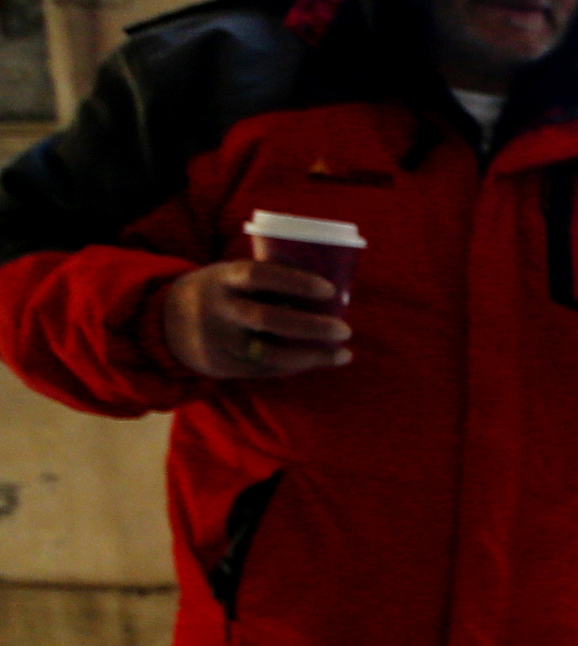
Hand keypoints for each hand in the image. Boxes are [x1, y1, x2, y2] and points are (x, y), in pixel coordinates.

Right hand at [159, 262, 352, 379]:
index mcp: (223, 278)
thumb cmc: (220, 293)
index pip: (259, 275)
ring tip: (343, 353)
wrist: (164, 322)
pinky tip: (319, 360)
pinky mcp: (221, 366)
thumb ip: (268, 281)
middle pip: (268, 320)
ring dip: (312, 356)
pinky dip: (295, 366)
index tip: (329, 289)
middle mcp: (218, 309)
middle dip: (312, 327)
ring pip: (270, 354)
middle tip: (345, 329)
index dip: (295, 282)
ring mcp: (218, 341)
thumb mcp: (231, 276)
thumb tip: (331, 290)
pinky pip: (265, 370)